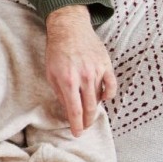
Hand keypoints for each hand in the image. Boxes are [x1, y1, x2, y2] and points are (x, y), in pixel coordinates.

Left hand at [45, 5, 116, 135]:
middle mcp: (84, 77)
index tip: (77, 133)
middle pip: (89, 108)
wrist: (69, 28)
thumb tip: (68, 109)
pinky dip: (109, 95)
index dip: (76, 125)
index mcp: (67, 80)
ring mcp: (97, 71)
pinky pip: (112, 86)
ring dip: (94, 108)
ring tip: (89, 112)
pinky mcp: (106, 64)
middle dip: (87, 121)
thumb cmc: (56, 51)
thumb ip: (59, 92)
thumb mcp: (50, 73)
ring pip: (99, 98)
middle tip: (84, 127)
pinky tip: (103, 98)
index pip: (74, 110)